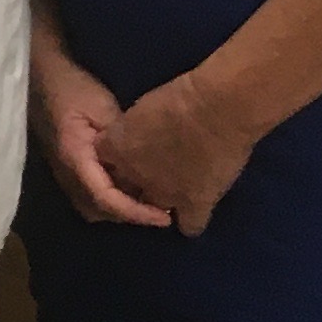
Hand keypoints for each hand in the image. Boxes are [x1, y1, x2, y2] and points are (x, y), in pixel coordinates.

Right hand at [36, 52, 169, 227]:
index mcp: (74, 159)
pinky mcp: (68, 167)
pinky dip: (111, 199)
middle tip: (162, 211)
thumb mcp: (103, 108)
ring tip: (148, 201)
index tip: (165, 217)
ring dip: (118, 210)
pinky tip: (131, 187)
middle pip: (98, 211)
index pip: (106, 199)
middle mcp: (66, 173)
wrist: (42, 76)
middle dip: (128, 216)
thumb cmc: (73, 88)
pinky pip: (89, 194)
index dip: (135, 212)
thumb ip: (121, 139)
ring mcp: (64, 172)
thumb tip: (144, 167)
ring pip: (91, 206)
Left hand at [101, 75, 252, 235]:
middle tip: (156, 177)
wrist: (217, 109)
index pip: (104, 165)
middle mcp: (135, 175)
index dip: (117, 163)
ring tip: (177, 195)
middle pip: (127, 192)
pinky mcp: (195, 203)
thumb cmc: (182, 96)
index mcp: (117, 147)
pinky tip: (198, 211)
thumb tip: (143, 136)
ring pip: (154, 213)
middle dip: (137, 188)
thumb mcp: (143, 108)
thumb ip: (134, 129)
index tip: (129, 158)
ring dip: (162, 206)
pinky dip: (193, 220)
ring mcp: (164, 193)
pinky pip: (190, 226)